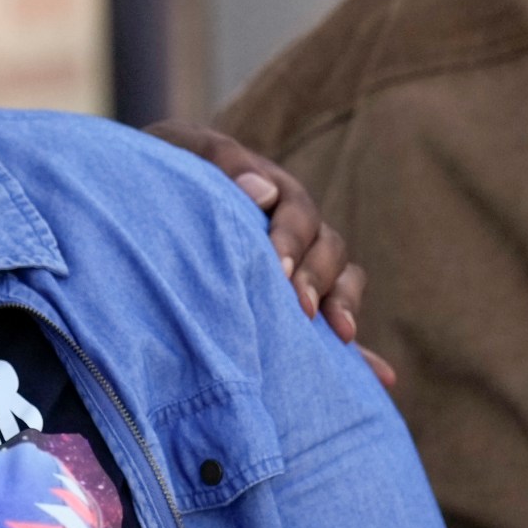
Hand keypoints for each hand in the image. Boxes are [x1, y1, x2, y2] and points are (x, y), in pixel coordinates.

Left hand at [141, 121, 394, 388]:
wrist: (144, 191)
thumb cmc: (165, 166)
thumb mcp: (183, 149)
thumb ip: (221, 160)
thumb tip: (263, 192)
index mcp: (273, 191)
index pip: (297, 213)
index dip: (290, 241)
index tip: (277, 270)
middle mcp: (296, 228)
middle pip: (327, 249)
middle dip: (315, 279)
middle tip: (300, 308)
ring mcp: (301, 266)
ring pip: (341, 281)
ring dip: (343, 305)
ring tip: (340, 335)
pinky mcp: (296, 303)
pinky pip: (334, 325)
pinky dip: (362, 353)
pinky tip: (383, 379)